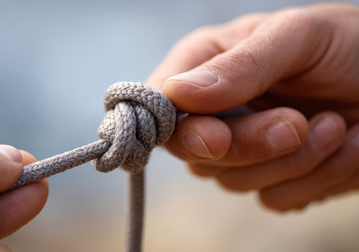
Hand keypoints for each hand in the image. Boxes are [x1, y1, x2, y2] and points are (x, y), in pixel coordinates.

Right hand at [147, 3, 358, 210]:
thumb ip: (240, 64)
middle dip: (250, 145)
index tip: (215, 139)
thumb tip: (177, 93)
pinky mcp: (274, 177)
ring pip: (235, 182)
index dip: (178, 130)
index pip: (162, 107)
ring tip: (336, 124)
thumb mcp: (297, 37)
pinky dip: (317, 178)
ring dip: (294, 160)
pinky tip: (346, 144)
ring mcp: (243, 148)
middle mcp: (216, 111)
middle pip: (196, 153)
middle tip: (297, 123)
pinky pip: (275, 198)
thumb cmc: (348, 44)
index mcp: (206, 65)